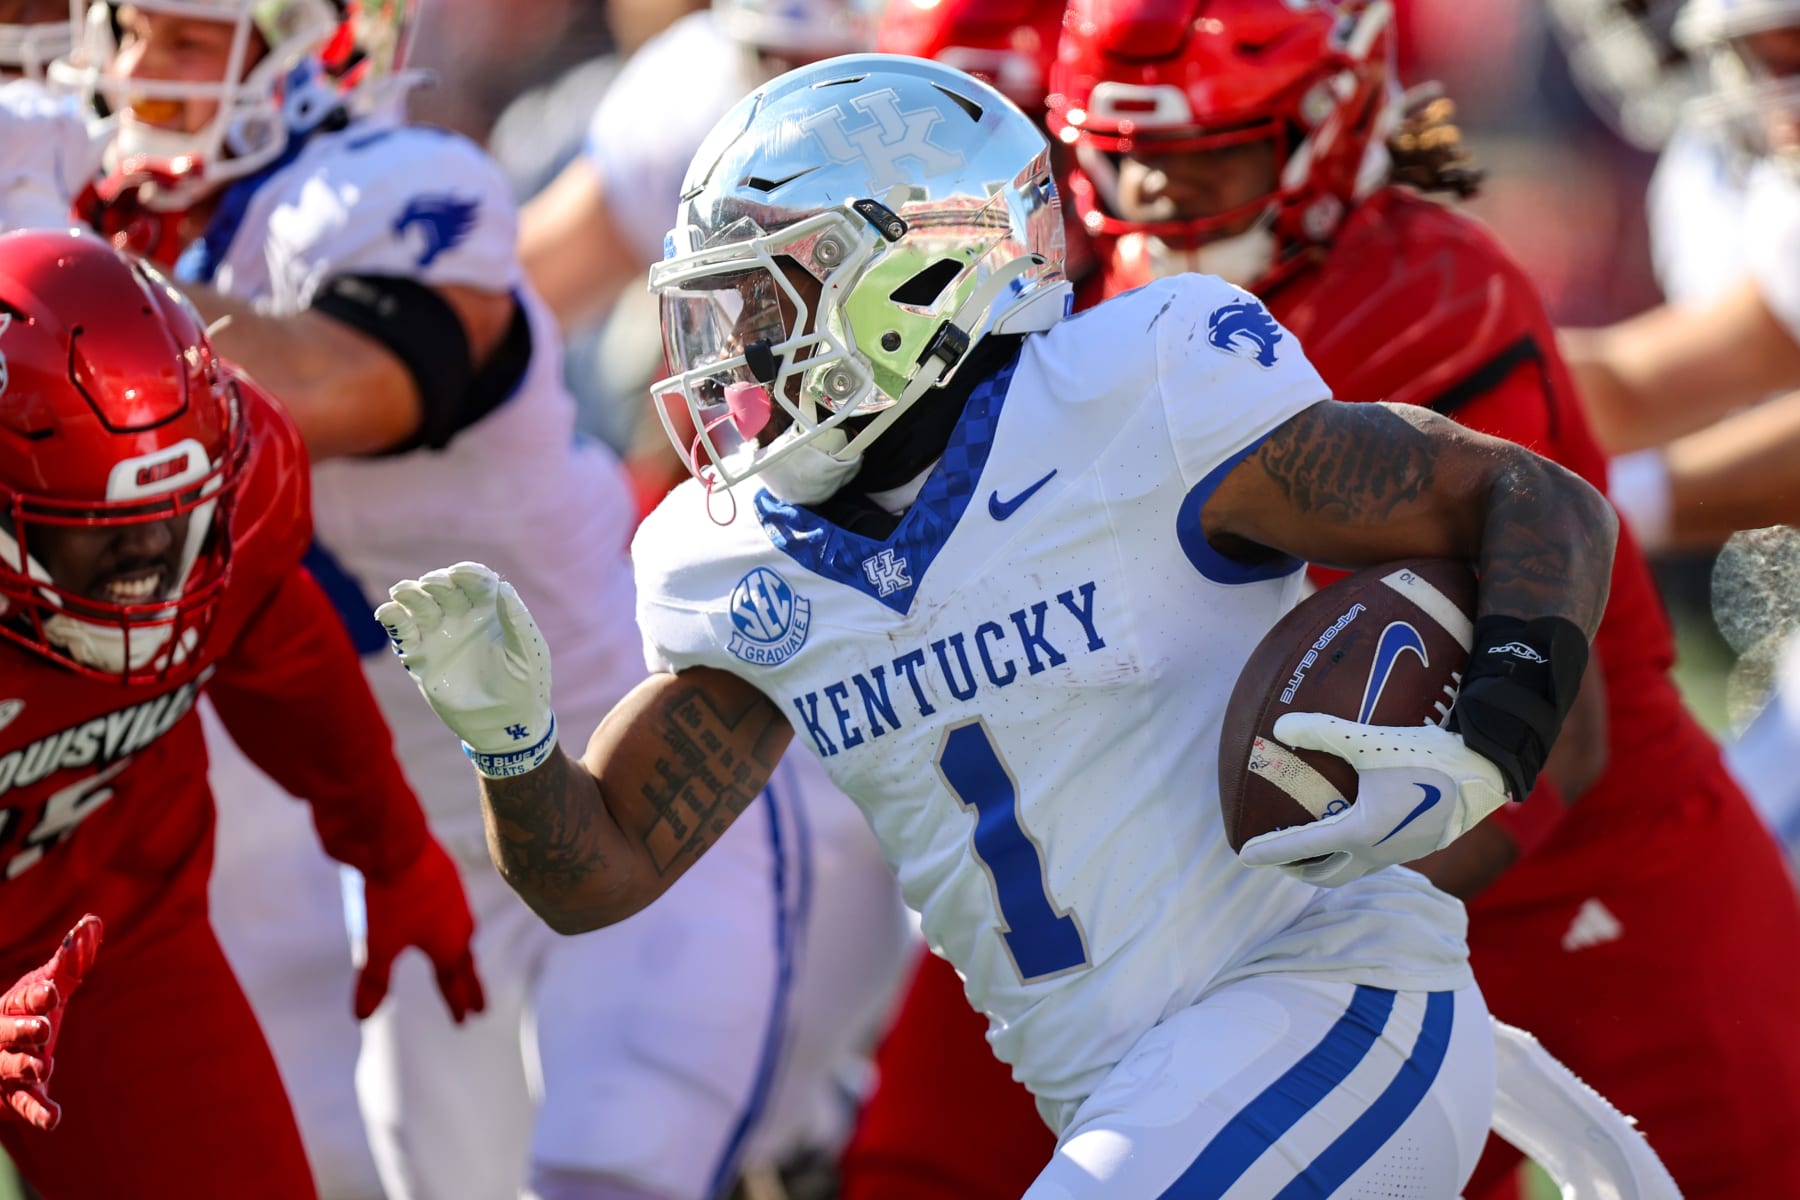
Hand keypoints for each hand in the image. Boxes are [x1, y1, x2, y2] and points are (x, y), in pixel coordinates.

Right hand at [0, 915, 102, 1131]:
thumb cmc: (27, 1015)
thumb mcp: (47, 987)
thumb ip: (71, 960)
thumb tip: (92, 922)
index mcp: (10, 1008)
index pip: (21, 1000)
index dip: (36, 997)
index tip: (53, 992)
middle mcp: (1, 1037)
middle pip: (7, 1033)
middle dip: (23, 1030)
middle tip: (44, 1029)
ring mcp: (5, 1068)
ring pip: (10, 1067)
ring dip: (26, 1067)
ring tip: (44, 1067)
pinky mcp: (14, 1095)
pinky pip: (24, 1104)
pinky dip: (37, 1112)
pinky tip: (54, 1119)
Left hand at [357, 839, 484, 1022]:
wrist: (396, 844)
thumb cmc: (390, 898)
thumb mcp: (377, 945)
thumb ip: (373, 982)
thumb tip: (363, 1017)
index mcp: (448, 945)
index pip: (453, 982)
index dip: (457, 1003)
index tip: (465, 1021)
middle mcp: (459, 923)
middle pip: (467, 960)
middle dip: (470, 984)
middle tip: (480, 1006)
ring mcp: (456, 896)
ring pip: (466, 929)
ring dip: (466, 949)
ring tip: (464, 956)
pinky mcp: (446, 874)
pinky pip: (457, 905)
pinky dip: (456, 919)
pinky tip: (447, 912)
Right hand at [376, 562, 556, 776]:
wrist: (506, 726)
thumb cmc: (526, 686)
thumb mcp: (529, 653)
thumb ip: (517, 621)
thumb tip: (504, 586)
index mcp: (491, 611)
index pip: (476, 582)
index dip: (468, 574)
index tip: (459, 573)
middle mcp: (462, 617)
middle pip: (444, 588)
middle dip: (436, 582)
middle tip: (431, 585)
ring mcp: (440, 635)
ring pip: (419, 605)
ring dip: (409, 594)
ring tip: (402, 592)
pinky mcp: (421, 657)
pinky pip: (403, 633)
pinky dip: (393, 619)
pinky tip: (388, 612)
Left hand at [1238, 714, 1508, 887]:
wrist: (1485, 771)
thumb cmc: (1427, 756)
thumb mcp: (1369, 741)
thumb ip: (1323, 732)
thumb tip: (1280, 725)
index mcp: (1359, 833)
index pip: (1300, 848)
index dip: (1269, 852)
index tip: (1243, 856)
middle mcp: (1376, 852)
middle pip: (1327, 874)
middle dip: (1299, 870)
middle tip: (1279, 859)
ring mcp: (1399, 852)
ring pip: (1353, 869)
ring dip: (1328, 865)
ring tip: (1312, 849)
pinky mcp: (1418, 845)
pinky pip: (1375, 857)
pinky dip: (1354, 853)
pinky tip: (1357, 827)